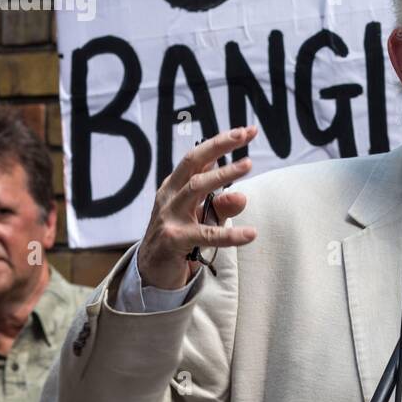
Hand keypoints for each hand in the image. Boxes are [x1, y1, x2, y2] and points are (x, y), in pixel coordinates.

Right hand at [137, 126, 259, 289]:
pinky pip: (206, 234)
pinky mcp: (174, 240)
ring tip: (248, 165)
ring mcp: (170, 217)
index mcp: (175, 185)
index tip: (247, 130)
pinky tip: (250, 233)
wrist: (151, 271)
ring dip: (223, 174)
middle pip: (193, 163)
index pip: (198, 157)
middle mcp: (170, 196)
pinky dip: (230, 234)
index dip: (221, 142)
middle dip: (220, 146)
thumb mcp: (203, 218)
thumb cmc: (179, 238)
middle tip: (245, 135)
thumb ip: (221, 207)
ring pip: (196, 188)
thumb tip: (242, 196)